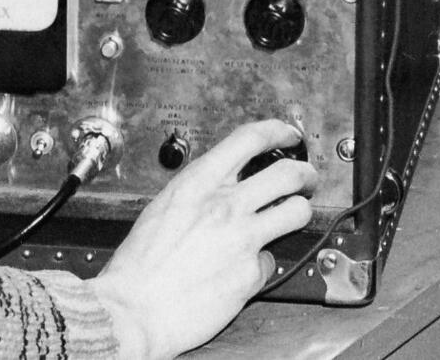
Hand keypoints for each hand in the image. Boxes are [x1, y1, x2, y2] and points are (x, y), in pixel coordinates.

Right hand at [90, 119, 318, 359]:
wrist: (133, 308)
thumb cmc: (139, 264)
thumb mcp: (164, 206)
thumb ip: (198, 191)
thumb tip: (221, 187)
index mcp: (199, 182)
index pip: (250, 138)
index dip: (278, 131)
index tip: (289, 136)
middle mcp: (225, 205)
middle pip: (287, 173)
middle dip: (305, 174)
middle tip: (306, 178)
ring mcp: (242, 239)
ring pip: (296, 212)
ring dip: (299, 211)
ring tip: (294, 216)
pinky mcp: (250, 274)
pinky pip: (271, 261)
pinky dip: (262, 264)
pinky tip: (247, 267)